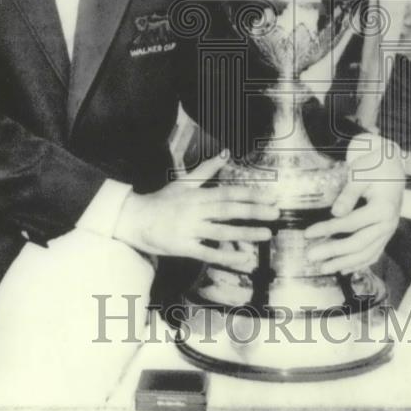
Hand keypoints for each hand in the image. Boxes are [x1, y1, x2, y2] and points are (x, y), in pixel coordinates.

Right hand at [113, 154, 279, 272]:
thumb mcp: (183, 182)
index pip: (228, 193)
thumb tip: (225, 152)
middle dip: (254, 211)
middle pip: (228, 210)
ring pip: (222, 231)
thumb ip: (206, 170)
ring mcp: (190, 229)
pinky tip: (243, 258)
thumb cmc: (162, 200)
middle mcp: (195, 211)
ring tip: (267, 234)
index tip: (270, 196)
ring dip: (246, 233)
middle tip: (276, 212)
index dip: (250, 194)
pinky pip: (207, 252)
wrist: (135, 220)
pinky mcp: (183, 247)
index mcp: (197, 195)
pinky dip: (226, 256)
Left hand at [303, 137, 403, 274]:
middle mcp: (388, 224)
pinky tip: (343, 270)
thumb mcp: (360, 175)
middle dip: (333, 252)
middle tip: (311, 256)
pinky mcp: (385, 234)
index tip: (308, 233)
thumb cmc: (373, 167)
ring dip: (344, 262)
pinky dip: (359, 263)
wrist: (391, 165)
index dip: (328, 229)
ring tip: (324, 268)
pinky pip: (373, 253)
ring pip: (366, 253)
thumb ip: (349, 195)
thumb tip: (335, 213)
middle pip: (359, 243)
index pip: (351, 223)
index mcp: (383, 208)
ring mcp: (388, 231)